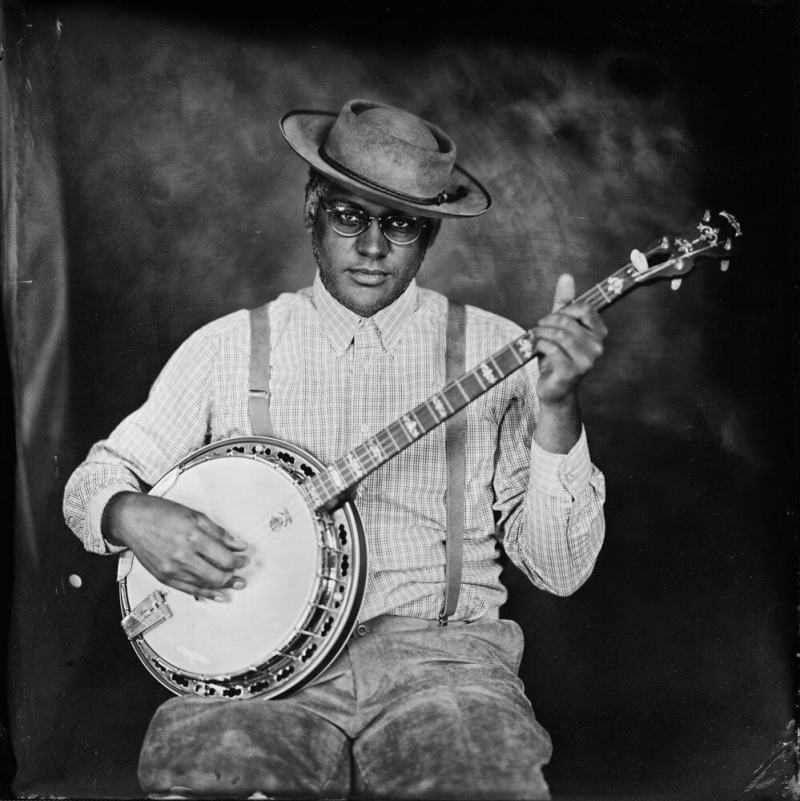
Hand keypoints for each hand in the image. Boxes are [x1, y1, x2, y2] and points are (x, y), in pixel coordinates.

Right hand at [103, 492, 248, 601]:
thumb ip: (219, 532)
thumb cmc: (161, 513)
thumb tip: (239, 545)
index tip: (244, 559)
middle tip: (241, 576)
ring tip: (234, 586)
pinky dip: (204, 593)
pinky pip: (188, 590)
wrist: (131, 519)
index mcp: (193, 537)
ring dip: (222, 587)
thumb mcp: (195, 515)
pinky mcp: (163, 577)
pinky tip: (216, 595)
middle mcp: (182, 556)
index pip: (224, 558)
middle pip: (216, 575)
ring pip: (204, 585)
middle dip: (233, 577)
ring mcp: (171, 569)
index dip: (238, 561)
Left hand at [533, 274, 606, 406]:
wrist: (555, 390)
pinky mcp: (572, 372)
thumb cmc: (558, 356)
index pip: (584, 308)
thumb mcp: (560, 327)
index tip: (552, 316)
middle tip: (537, 328)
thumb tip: (566, 276)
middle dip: (547, 322)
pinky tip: (535, 348)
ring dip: (540, 333)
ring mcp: (586, 361)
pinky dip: (538, 345)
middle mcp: (597, 347)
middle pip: (567, 322)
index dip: (564, 309)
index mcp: (599, 334)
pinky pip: (551, 349)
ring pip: (558, 335)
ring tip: (534, 337)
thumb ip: (564, 303)